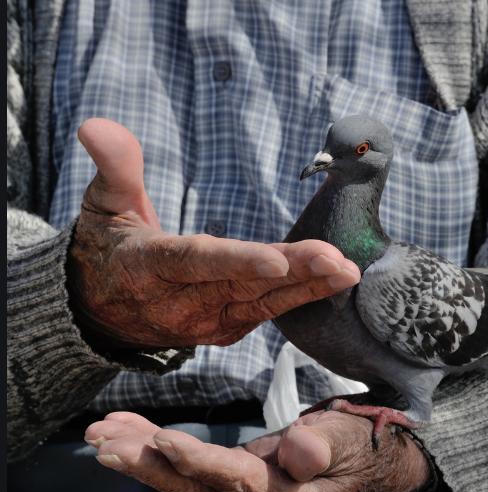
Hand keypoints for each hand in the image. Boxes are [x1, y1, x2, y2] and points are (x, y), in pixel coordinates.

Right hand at [68, 118, 359, 347]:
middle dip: (294, 274)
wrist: (103, 310)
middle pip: (242, 286)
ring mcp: (204, 321)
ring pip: (261, 303)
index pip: (195, 263)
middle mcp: (181, 302)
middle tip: (340, 263)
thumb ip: (113, 167)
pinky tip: (331, 283)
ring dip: (308, 289)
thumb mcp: (103, 205)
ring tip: (348, 273)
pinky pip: (264, 312)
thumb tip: (95, 124)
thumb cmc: (109, 250)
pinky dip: (299, 298)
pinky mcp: (223, 327)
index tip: (278, 260)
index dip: (235, 261)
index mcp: (150, 268)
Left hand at [85, 410, 428, 491]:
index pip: (234, 480)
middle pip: (193, 489)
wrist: (362, 466)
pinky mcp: (232, 490)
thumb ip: (321, 447)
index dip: (196, 461)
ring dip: (140, 457)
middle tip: (103, 439)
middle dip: (146, 463)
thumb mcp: (347, 442)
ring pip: (182, 483)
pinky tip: (135, 434)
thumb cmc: (358, 449)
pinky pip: (189, 474)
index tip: (160, 440)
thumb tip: (296, 450)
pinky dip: (160, 453)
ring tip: (102, 433)